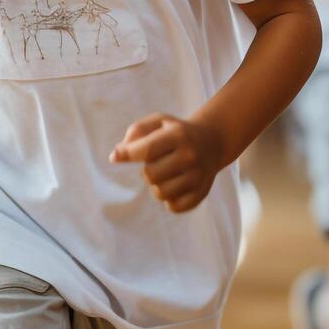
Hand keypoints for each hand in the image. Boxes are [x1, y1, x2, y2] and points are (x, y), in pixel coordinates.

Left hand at [110, 113, 224, 212]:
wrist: (212, 141)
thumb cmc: (176, 131)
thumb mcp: (158, 121)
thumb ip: (136, 132)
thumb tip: (116, 156)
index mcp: (178, 135)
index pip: (146, 150)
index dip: (126, 155)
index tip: (115, 157)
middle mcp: (190, 156)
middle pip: (150, 175)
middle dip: (146, 170)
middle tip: (155, 163)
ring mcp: (198, 176)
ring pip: (161, 193)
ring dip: (156, 185)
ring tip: (164, 174)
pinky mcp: (202, 193)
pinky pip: (174, 207)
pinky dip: (169, 199)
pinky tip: (174, 185)